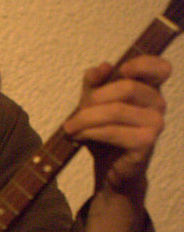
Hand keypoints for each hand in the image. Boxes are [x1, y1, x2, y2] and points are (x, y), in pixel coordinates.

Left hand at [64, 55, 168, 194]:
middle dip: (94, 98)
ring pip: (117, 110)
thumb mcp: (94, 101)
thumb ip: (95, 82)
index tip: (121, 70)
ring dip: (86, 118)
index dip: (142, 64)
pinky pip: (113, 131)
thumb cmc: (105, 130)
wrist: (110, 167)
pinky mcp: (146, 142)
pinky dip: (91, 132)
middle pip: (128, 87)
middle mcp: (158, 104)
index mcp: (150, 89)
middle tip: (75, 113)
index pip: (160, 68)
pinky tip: (79, 136)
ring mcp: (155, 124)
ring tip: (70, 127)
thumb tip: (102, 67)